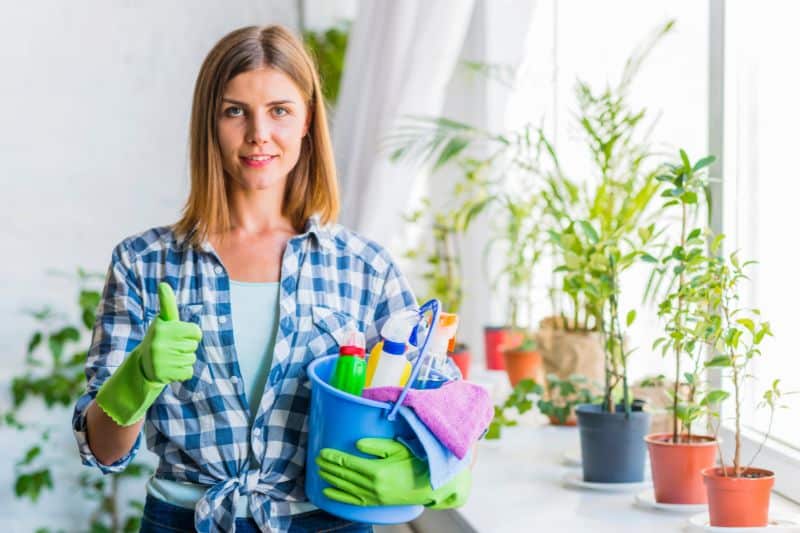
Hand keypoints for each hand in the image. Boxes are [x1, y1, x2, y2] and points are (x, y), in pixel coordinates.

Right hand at [95, 282, 202, 425]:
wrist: (143, 364)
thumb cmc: (160, 337)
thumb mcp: (163, 321)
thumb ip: (167, 303)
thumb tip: (163, 284)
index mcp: (162, 328)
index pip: (196, 331)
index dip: (191, 333)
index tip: (180, 334)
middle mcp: (160, 344)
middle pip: (194, 346)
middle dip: (187, 347)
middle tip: (172, 347)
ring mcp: (161, 361)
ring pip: (192, 359)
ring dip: (185, 359)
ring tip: (170, 357)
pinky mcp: (164, 375)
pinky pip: (188, 372)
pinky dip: (183, 372)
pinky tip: (171, 368)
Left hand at [315, 438, 470, 507]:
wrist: (430, 485)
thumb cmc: (416, 462)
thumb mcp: (398, 449)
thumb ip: (376, 445)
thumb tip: (357, 443)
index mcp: (377, 470)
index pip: (348, 463)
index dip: (334, 458)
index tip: (322, 452)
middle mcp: (373, 485)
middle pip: (344, 475)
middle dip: (328, 467)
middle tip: (316, 459)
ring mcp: (374, 496)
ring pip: (346, 487)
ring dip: (331, 479)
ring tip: (319, 471)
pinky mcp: (377, 502)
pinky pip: (354, 500)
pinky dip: (339, 497)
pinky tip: (329, 492)